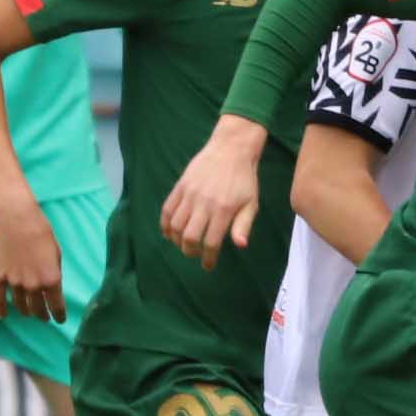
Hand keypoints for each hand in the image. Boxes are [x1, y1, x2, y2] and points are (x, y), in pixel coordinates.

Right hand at [0, 198, 64, 321]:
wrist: (17, 220)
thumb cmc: (41, 232)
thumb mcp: (56, 254)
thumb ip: (54, 272)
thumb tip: (51, 285)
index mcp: (51, 280)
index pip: (56, 306)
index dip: (59, 315)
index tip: (60, 320)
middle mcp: (33, 285)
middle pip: (37, 308)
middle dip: (42, 315)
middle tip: (44, 318)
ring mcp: (14, 283)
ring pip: (20, 305)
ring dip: (25, 311)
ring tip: (29, 314)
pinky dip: (2, 308)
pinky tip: (4, 315)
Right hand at [161, 117, 266, 268]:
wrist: (231, 149)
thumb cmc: (244, 179)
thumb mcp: (251, 203)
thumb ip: (243, 225)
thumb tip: (240, 246)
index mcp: (223, 210)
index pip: (211, 243)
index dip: (208, 258)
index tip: (208, 265)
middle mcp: (204, 204)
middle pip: (189, 237)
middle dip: (190, 251)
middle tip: (195, 254)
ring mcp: (190, 194)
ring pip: (175, 225)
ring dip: (177, 240)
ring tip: (184, 244)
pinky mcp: (180, 186)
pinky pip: (167, 209)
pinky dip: (165, 224)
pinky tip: (169, 232)